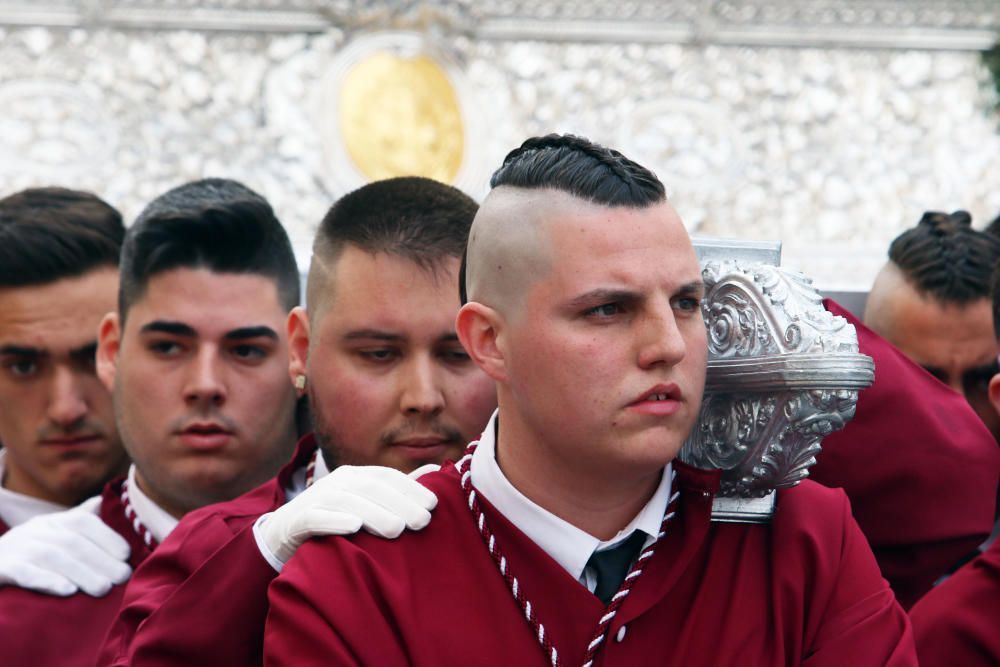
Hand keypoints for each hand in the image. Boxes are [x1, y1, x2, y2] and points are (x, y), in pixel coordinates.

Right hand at [0, 496, 131, 596]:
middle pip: (72, 542)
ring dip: (81, 572)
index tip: (126, 556)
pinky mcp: (1, 567)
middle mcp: (36, 529)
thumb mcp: (53, 533)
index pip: (83, 522)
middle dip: (100, 560)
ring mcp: (17, 547)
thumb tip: (102, 500)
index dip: (107, 536)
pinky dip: (47, 581)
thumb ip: (78, 519)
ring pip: (52, 557)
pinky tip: (68, 591)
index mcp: (52, 521)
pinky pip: (24, 573)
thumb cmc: (29, 552)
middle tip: (122, 578)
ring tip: (103, 589)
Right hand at [257, 464, 438, 567]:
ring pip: (347, 501)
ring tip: (397, 530)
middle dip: (399, 503)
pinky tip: (353, 528)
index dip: (411, 488)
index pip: (387, 477)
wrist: (282, 536)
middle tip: (422, 522)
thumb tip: (436, 470)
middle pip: (371, 488)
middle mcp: (337, 482)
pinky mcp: (298, 519)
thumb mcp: (367, 505)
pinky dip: (335, 521)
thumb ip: (399, 490)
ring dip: (374, 513)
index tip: (433, 505)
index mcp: (356, 477)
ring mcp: (316, 498)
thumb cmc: (336, 522)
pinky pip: (316, 517)